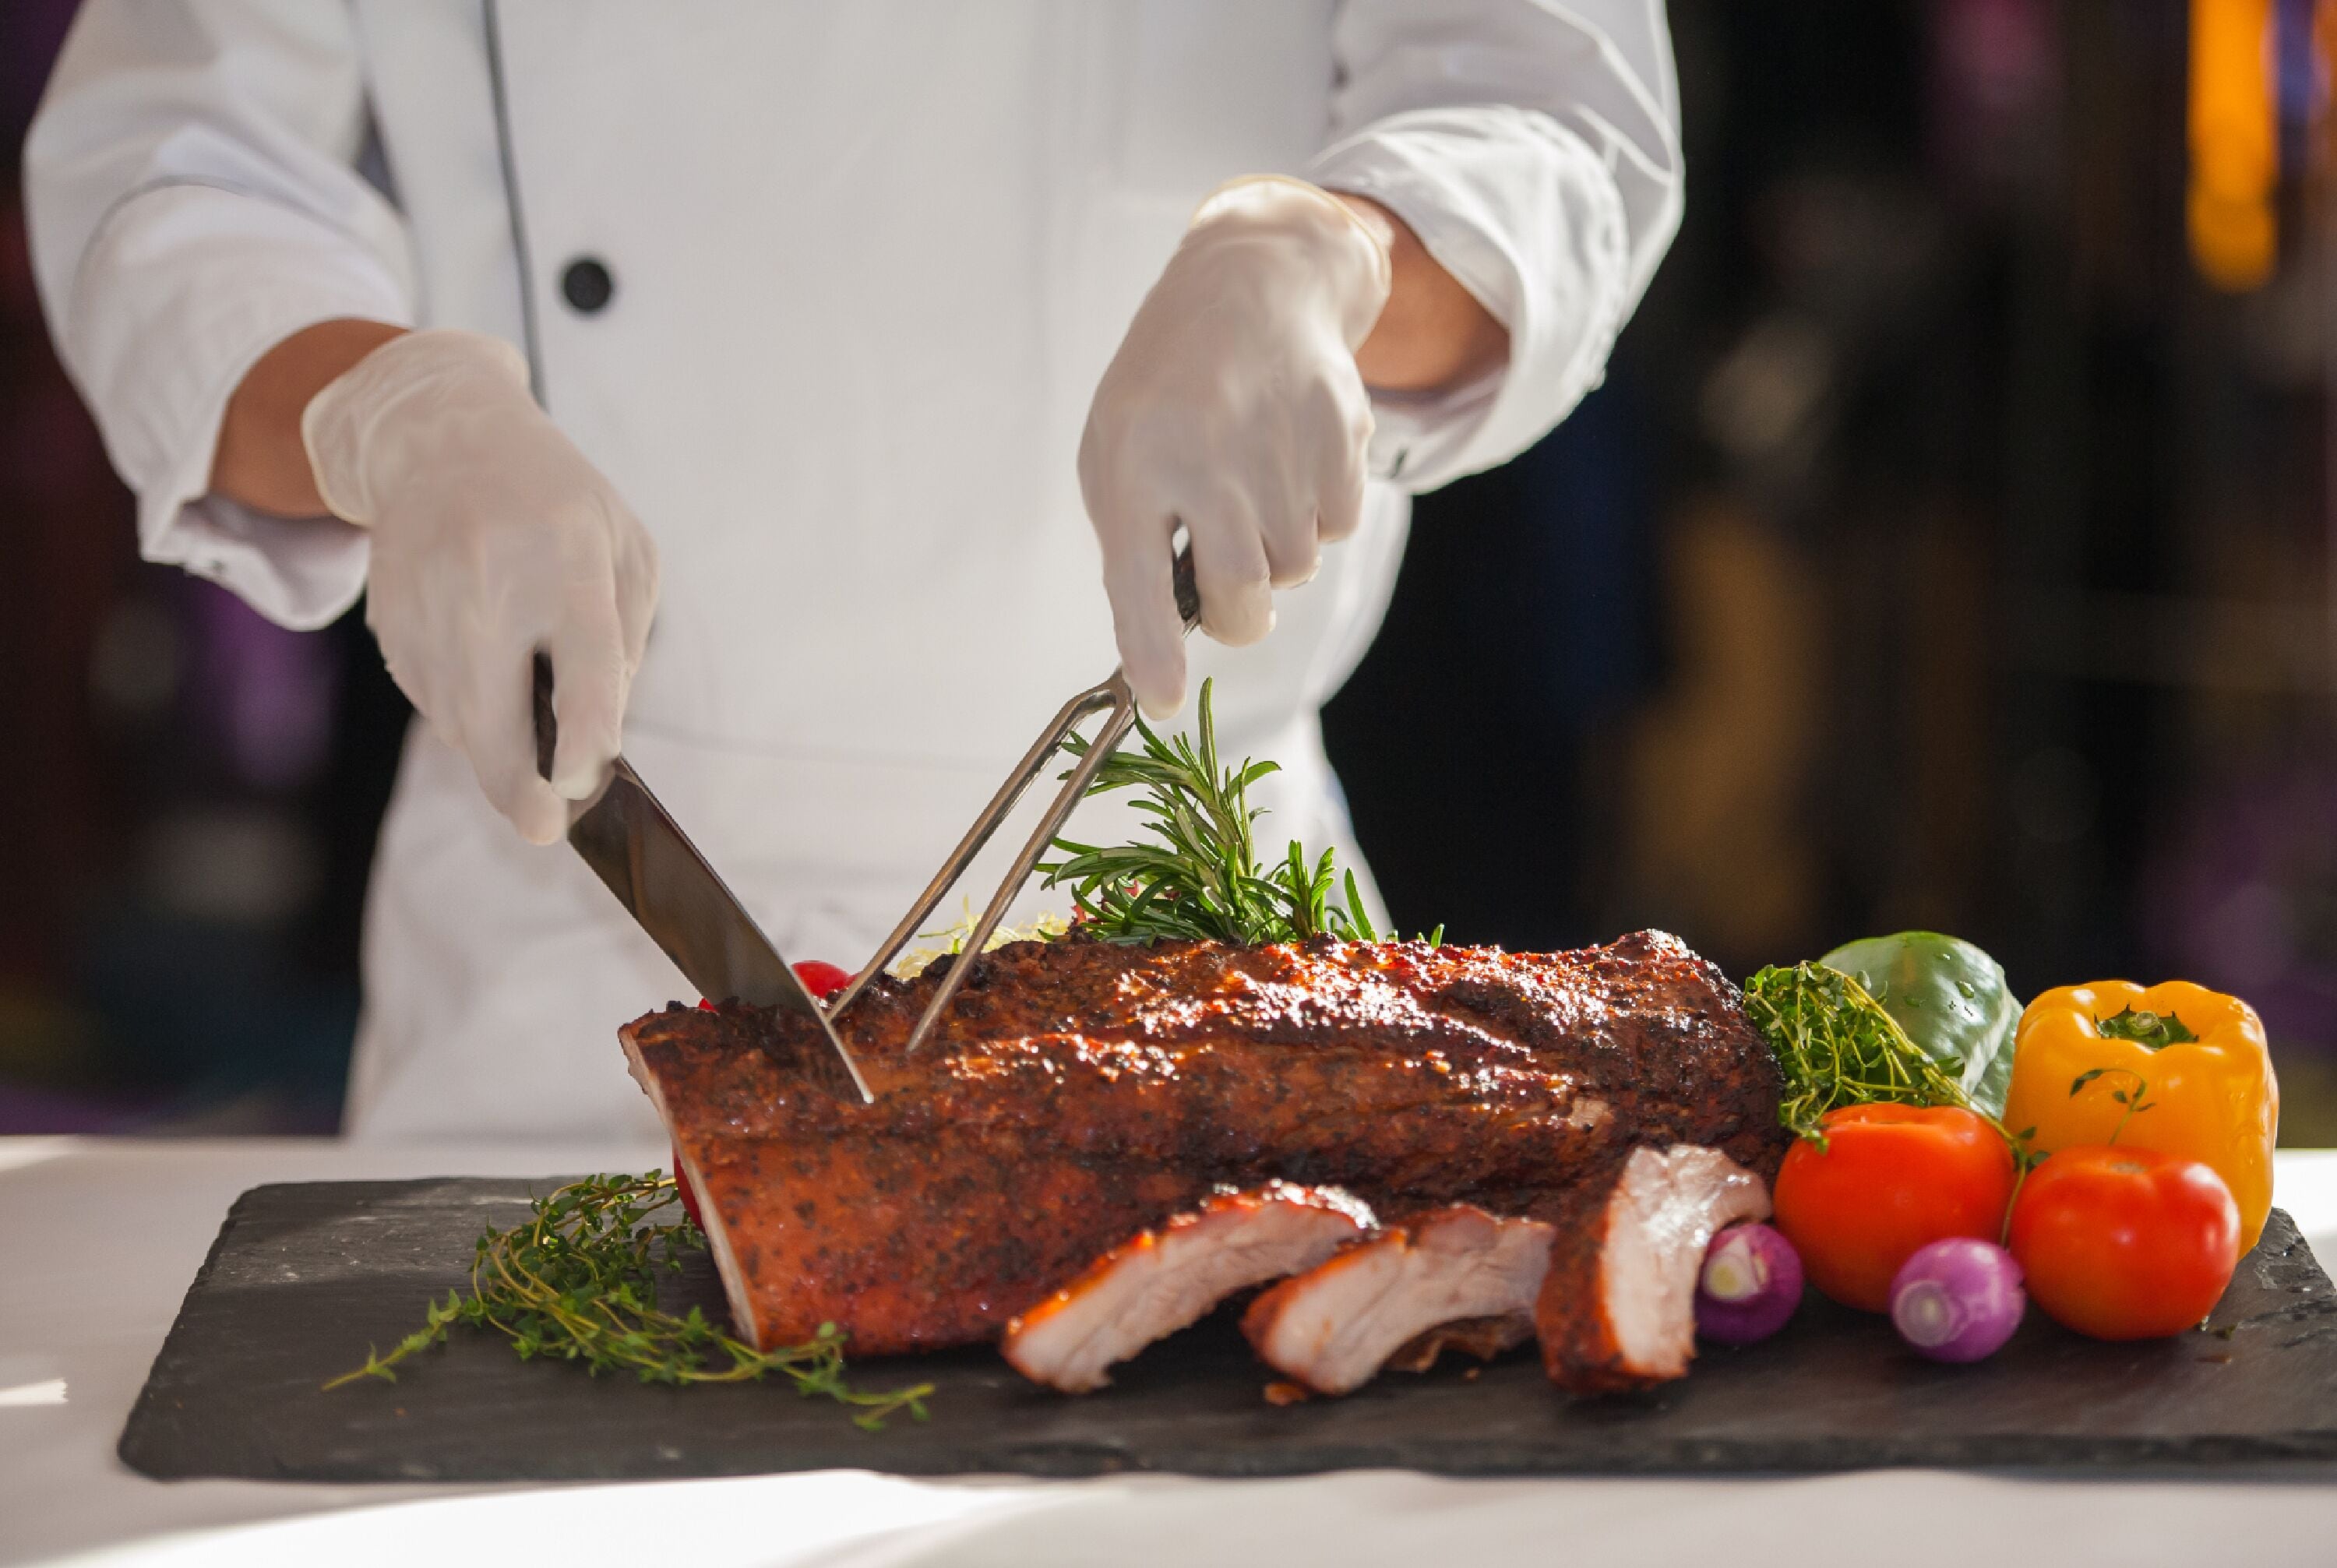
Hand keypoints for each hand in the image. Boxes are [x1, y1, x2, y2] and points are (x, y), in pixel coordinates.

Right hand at [301, 330, 657, 843]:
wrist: (442, 442)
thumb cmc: (559, 505)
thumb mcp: (624, 547)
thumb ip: (627, 636)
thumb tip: (601, 729)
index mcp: (565, 562)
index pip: (583, 668)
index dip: (583, 737)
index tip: (580, 783)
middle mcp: (489, 584)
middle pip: (496, 715)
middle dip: (518, 787)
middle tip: (542, 829)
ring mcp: (428, 604)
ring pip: (459, 719)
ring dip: (495, 748)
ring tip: (527, 733)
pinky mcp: (389, 621)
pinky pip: (430, 699)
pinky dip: (464, 711)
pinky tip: (485, 676)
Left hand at [1080, 176, 1390, 714]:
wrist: (1252, 286)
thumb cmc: (1167, 392)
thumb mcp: (1116, 452)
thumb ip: (1132, 545)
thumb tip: (1161, 648)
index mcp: (1135, 465)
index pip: (1141, 587)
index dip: (1153, 655)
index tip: (1160, 700)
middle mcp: (1209, 460)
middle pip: (1241, 603)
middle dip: (1234, 613)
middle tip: (1221, 578)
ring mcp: (1281, 448)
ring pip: (1294, 571)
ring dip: (1274, 553)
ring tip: (1249, 486)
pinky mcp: (1341, 437)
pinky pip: (1337, 529)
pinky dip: (1315, 515)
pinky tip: (1288, 460)